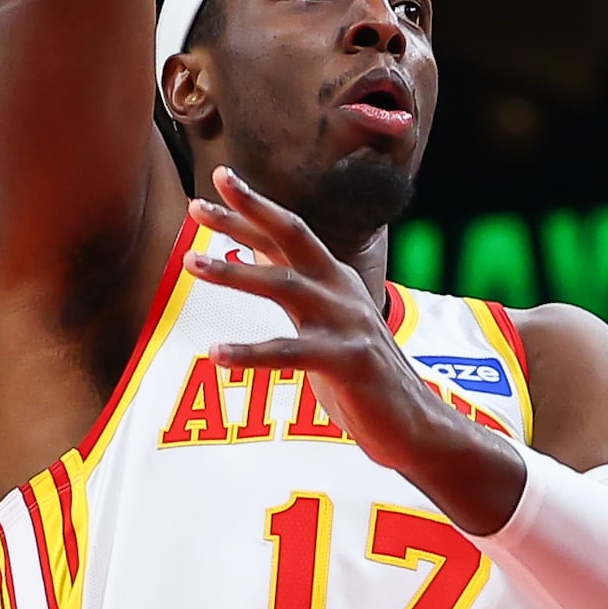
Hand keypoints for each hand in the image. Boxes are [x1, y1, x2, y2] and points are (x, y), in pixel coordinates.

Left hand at [181, 171, 525, 523]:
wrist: (416, 426)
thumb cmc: (364, 380)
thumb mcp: (328, 327)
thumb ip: (299, 296)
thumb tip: (259, 264)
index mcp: (336, 280)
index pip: (287, 236)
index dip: (252, 209)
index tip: (218, 182)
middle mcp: (342, 291)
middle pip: (292, 236)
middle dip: (247, 213)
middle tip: (199, 201)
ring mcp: (348, 323)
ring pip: (284, 285)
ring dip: (234, 272)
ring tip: (191, 263)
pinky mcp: (348, 360)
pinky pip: (290, 353)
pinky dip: (251, 353)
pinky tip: (216, 352)